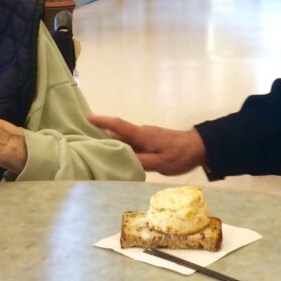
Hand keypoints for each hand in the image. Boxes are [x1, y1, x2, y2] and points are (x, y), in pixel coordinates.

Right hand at [87, 116, 205, 174]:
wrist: (199, 147)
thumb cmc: (179, 155)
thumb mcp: (160, 162)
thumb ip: (140, 162)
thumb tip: (120, 162)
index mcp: (141, 135)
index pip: (118, 125)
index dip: (102, 122)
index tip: (86, 118)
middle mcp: (140, 133)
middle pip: (116, 133)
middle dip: (99, 135)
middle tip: (81, 141)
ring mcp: (145, 137)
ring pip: (123, 139)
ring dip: (109, 143)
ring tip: (94, 152)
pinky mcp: (150, 142)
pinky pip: (130, 143)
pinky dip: (121, 148)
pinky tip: (117, 158)